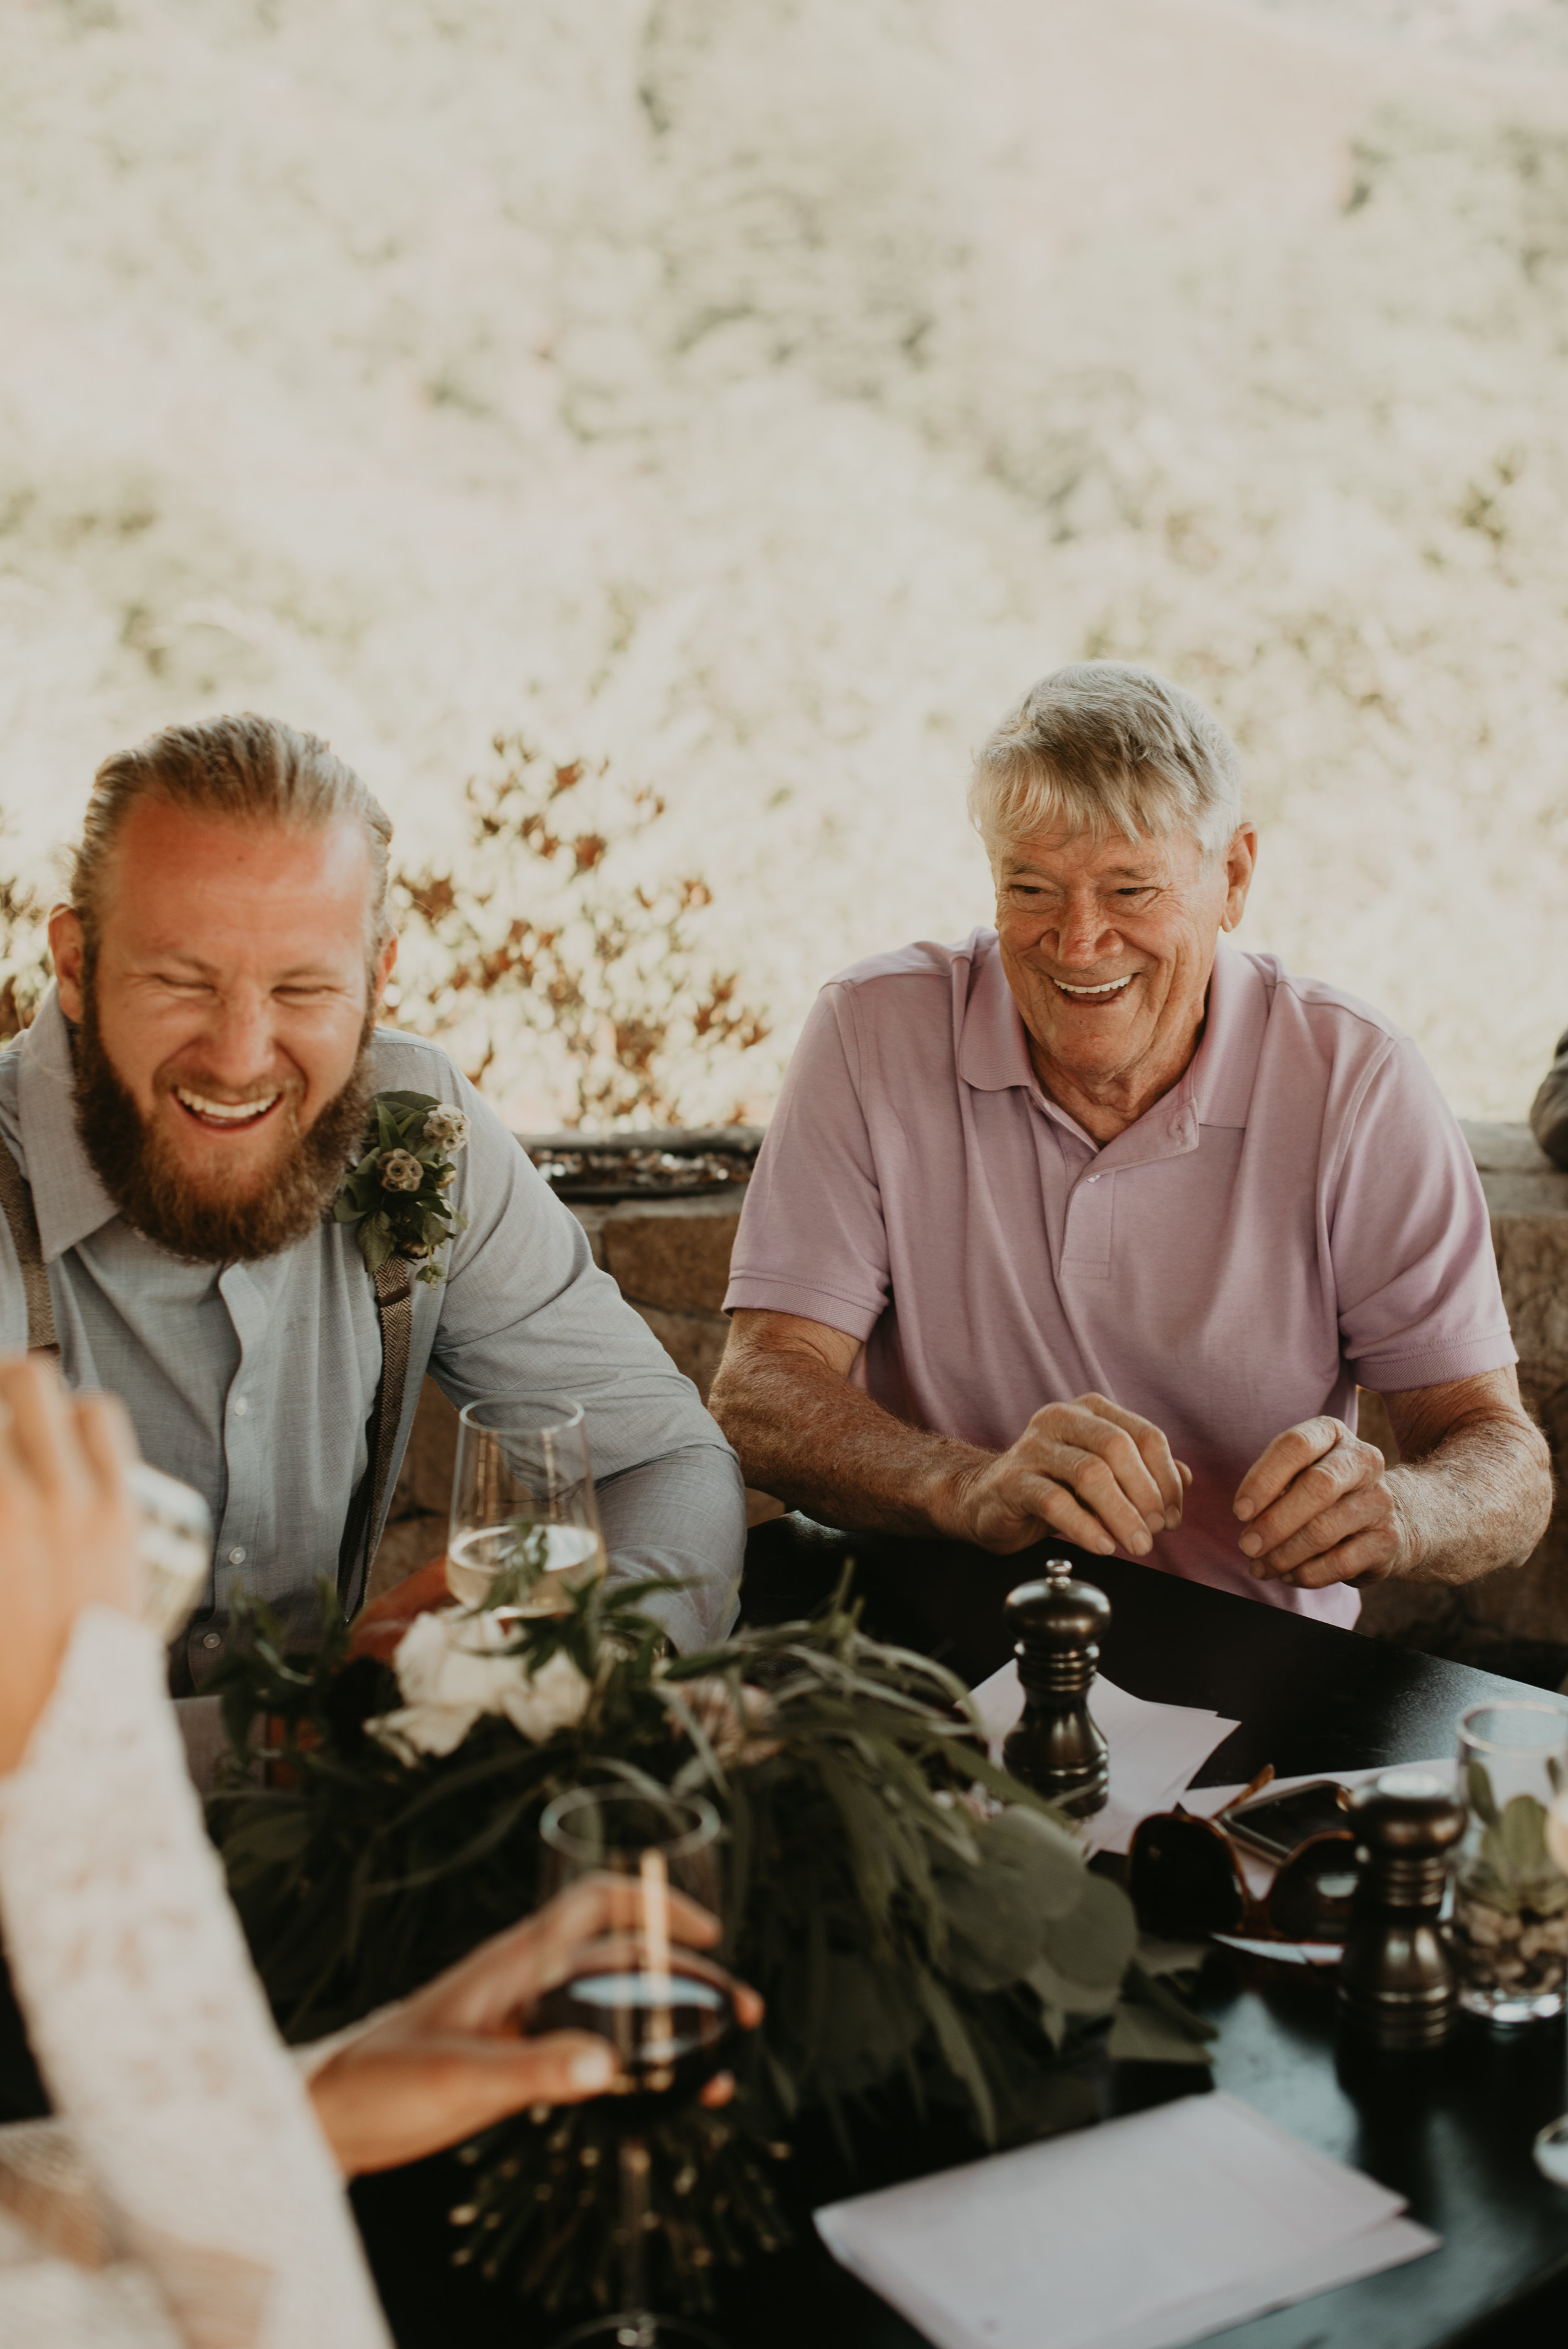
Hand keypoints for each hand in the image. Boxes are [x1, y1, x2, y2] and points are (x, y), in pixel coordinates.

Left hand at [0, 1355, 141, 1773]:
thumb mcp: (115, 1595)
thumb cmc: (89, 1684)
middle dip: (2, 1382)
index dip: (62, 1408)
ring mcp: (7, 1523)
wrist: (62, 1749)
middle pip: (28, 1381)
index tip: (37, 1424)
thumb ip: (91, 1535)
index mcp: (113, 1516)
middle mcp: (59, 1503)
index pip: (92, 1411)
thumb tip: (58, 1495)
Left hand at [308, 1874, 764, 2176]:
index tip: (708, 1934)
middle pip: (621, 1958)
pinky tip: (655, 2095)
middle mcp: (526, 1979)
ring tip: (715, 2064)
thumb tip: (608, 2068)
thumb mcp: (460, 2076)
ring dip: (667, 2024)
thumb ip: (533, 2069)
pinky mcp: (514, 2057)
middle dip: (685, 1978)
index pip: (596, 1904)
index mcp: (515, 1961)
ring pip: (612, 2005)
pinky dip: (632, 2063)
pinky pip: (590, 2047)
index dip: (655, 1905)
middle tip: (738, 2013)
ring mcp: (522, 2017)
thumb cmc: (380, 2080)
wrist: (333, 2117)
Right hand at [951, 1392, 1190, 1557]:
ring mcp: (1034, 1447)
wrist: (986, 1500)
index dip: (1167, 1479)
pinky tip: (1102, 1546)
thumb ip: (1143, 1472)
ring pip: (1090, 1474)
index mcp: (1090, 1411)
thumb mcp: (1103, 1475)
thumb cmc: (1052, 1485)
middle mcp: (1061, 1419)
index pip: (1146, 1436)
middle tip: (1154, 1533)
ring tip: (1136, 1546)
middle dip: (1146, 1496)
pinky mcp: (1013, 1480)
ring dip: (1121, 1516)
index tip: (1172, 1516)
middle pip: (1119, 1448)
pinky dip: (1086, 1528)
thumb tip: (1188, 1479)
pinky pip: (1056, 1502)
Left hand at [1234, 1417, 1408, 1588]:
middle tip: (1247, 1546)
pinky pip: (1341, 1562)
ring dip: (1284, 1554)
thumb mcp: (1298, 1474)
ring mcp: (1380, 1500)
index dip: (1263, 1479)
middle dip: (1274, 1522)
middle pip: (1316, 1486)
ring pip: (1325, 1529)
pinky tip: (1290, 1575)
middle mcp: (1363, 1460)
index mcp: (1332, 1434)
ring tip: (1261, 1566)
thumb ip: (1273, 1488)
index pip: (1296, 1445)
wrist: (1385, 1519)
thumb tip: (1248, 1520)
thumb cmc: (1323, 1494)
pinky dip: (1307, 1574)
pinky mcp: (1388, 1539)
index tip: (1240, 1511)